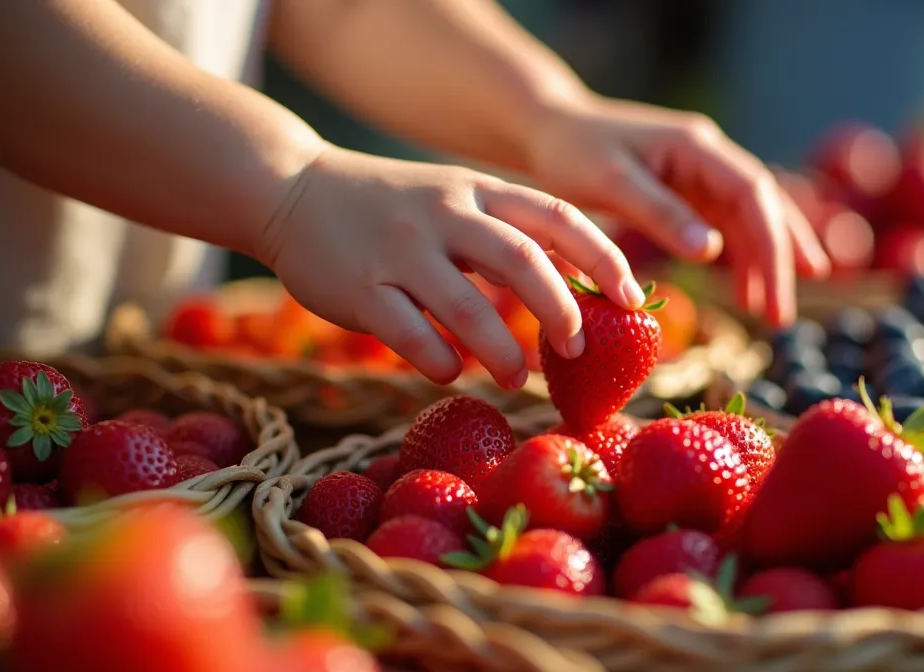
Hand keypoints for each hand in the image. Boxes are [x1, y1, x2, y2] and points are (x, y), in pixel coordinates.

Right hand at [258, 146, 641, 387]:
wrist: (291, 190)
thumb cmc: (395, 207)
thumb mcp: (457, 198)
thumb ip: (511, 234)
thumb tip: (586, 289)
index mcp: (478, 190)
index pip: (559, 217)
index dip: (604, 258)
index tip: (632, 300)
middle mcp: (445, 214)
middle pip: (522, 262)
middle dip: (560, 312)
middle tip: (577, 351)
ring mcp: (399, 250)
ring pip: (466, 308)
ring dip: (502, 352)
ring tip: (517, 377)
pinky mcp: (358, 287)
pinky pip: (410, 335)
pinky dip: (439, 362)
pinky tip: (449, 370)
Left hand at [524, 96, 829, 326]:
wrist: (549, 130)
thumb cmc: (572, 151)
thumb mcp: (612, 183)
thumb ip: (661, 214)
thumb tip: (712, 251)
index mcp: (695, 145)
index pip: (752, 192)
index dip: (771, 241)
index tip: (774, 288)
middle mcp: (709, 155)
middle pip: (763, 206)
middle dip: (779, 259)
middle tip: (781, 315)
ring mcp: (702, 174)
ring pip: (750, 219)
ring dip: (765, 263)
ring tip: (771, 313)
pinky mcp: (689, 192)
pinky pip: (727, 227)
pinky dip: (739, 259)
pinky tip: (744, 292)